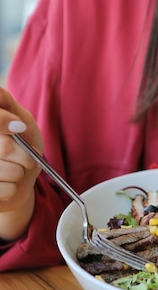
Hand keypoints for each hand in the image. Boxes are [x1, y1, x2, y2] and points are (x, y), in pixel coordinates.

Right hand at [0, 87, 43, 239]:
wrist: (20, 179)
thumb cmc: (21, 144)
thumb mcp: (18, 116)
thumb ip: (7, 103)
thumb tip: (1, 99)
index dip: (4, 122)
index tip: (19, 127)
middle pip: (5, 147)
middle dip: (24, 154)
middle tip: (25, 156)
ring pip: (10, 171)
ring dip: (20, 173)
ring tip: (14, 170)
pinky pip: (7, 190)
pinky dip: (15, 189)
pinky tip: (7, 184)